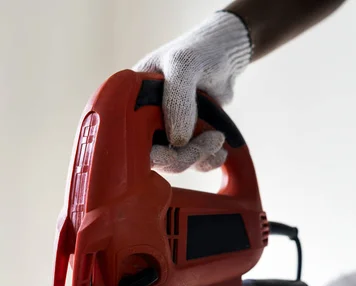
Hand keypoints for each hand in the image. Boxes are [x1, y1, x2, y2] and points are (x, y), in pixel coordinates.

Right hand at [132, 11, 251, 172]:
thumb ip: (178, 98)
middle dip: (182, 156)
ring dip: (199, 157)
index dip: (148, 151)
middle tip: (208, 141)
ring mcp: (167, 129)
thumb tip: (177, 140)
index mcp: (132, 99)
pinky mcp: (187, 137)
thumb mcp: (183, 65)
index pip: (129, 137)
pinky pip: (193, 161)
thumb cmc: (199, 52)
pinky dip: (207, 161)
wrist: (224, 57)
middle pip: (155, 156)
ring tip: (218, 138)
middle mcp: (145, 118)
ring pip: (176, 161)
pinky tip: (220, 151)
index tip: (171, 151)